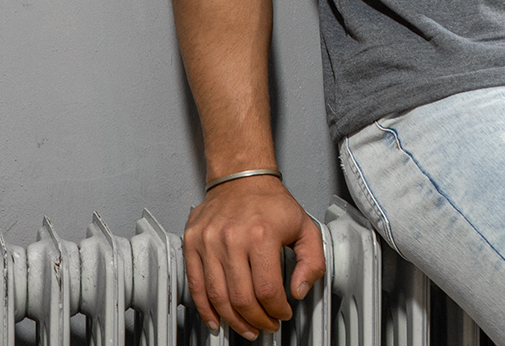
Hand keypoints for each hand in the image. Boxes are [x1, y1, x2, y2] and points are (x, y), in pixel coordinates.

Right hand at [183, 175, 326, 337]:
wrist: (241, 177)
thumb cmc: (271, 202)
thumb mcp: (304, 226)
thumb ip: (312, 260)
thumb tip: (298, 291)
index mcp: (262, 234)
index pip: (268, 289)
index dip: (277, 309)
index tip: (283, 312)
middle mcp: (233, 238)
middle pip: (242, 298)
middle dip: (257, 320)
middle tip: (266, 325)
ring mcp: (209, 242)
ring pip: (218, 297)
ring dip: (233, 321)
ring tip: (246, 327)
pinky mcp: (192, 243)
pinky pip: (196, 286)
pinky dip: (206, 309)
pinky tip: (217, 319)